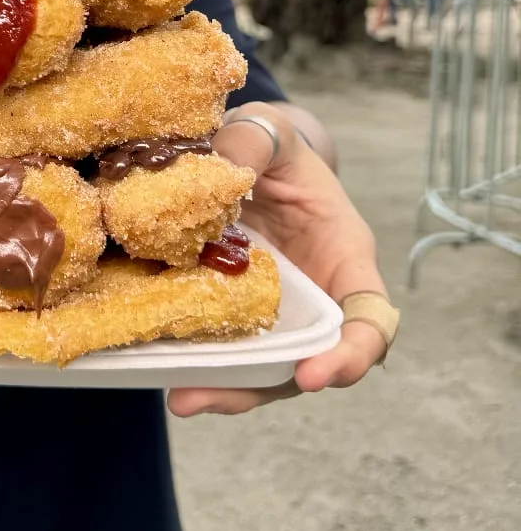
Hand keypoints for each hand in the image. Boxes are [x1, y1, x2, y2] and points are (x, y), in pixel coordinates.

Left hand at [166, 101, 390, 417]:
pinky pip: (221, 344)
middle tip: (226, 395)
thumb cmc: (274, 146)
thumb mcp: (271, 132)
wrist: (246, 156)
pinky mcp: (230, 310)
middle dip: (271, 385)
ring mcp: (273, 310)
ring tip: (182, 398)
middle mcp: (315, 296)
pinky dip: (196, 360)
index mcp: (344, 255)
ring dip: (226, 389)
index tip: (315, 373)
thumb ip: (258, 140)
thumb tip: (227, 166)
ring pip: (263, 365)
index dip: (352, 352)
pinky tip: (159, 366)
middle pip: (309, 358)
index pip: (370, 316)